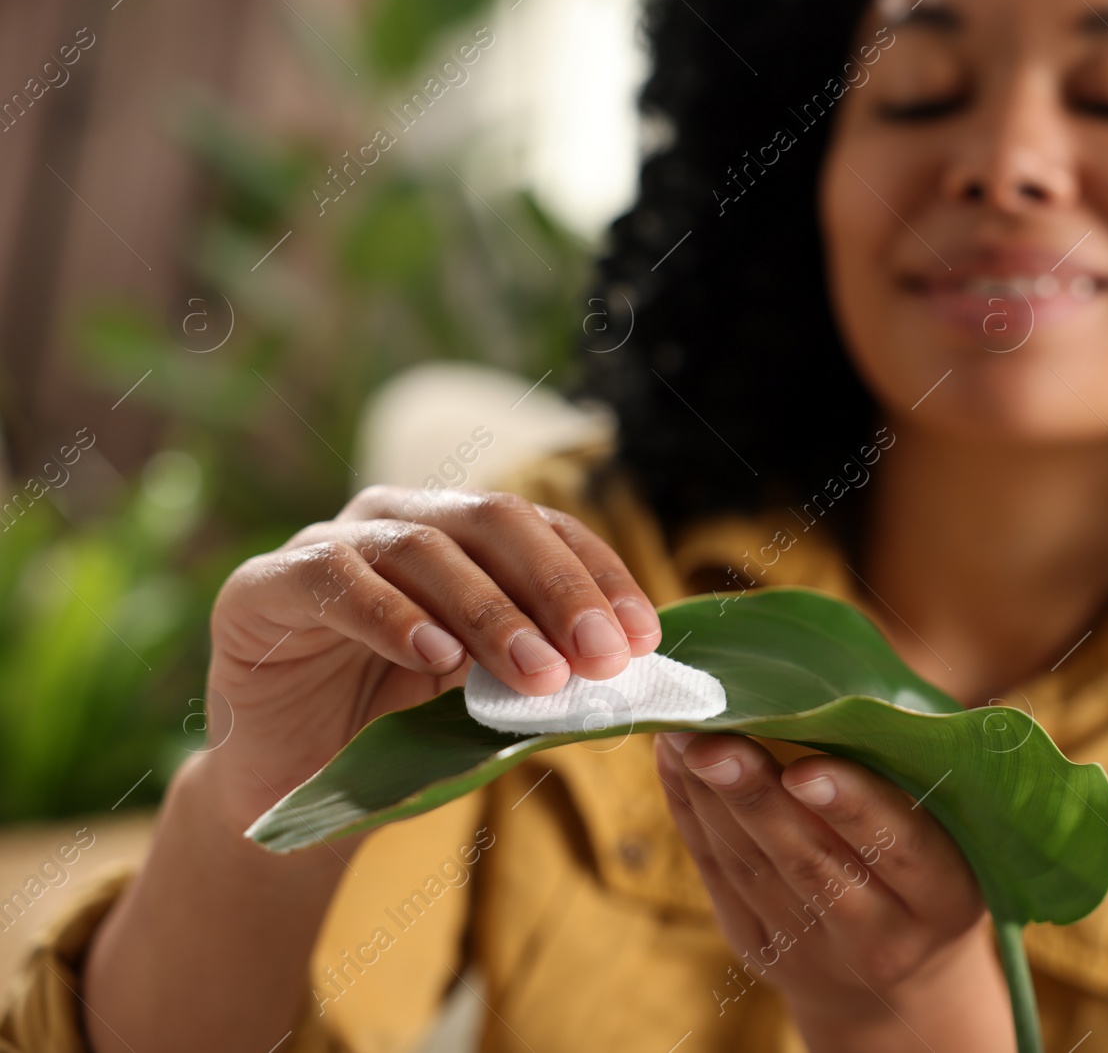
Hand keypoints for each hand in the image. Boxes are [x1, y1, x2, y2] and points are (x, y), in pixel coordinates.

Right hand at [201, 485, 661, 834]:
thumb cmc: (399, 733)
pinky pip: (334, 580)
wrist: (290, 788)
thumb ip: (546, 670)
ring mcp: (325, 544)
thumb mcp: (488, 698)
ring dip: (491, 613)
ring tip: (536, 674)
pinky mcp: (262, 586)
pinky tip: (437, 657)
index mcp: (459, 534)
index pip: (545, 529)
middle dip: (556, 588)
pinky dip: (393, 615)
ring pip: (423, 548)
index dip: (599, 575)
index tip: (644, 638)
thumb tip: (635, 670)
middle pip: (492, 521)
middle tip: (600, 654)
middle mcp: (396, 521)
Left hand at [653, 732, 1015, 1051]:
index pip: (902, 847)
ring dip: (709, 799)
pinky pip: (717, 878)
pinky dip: (691, 816)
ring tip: (680, 734)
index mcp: (944, 894)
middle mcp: (880, 932)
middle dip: (754, 797)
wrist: (900, 983)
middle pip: (808, 862)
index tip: (805, 770)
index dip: (853, 808)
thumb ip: (912, 772)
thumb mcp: (952, 834)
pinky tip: (674, 763)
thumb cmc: (928, 868)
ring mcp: (813, 950)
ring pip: (752, 869)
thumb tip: (844, 687)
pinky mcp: (759, 948)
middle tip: (713, 742)